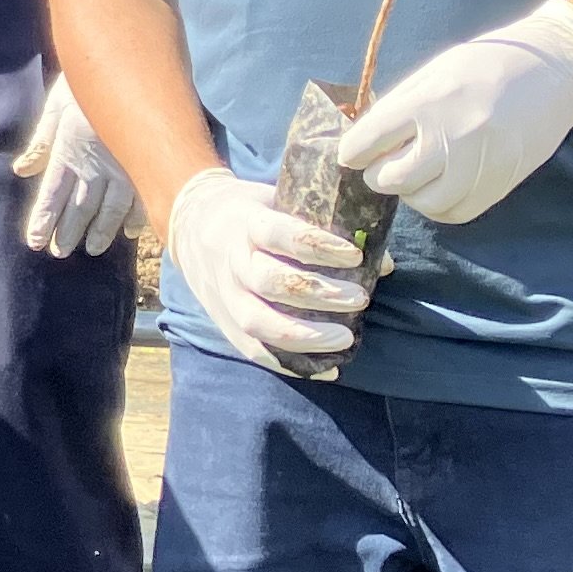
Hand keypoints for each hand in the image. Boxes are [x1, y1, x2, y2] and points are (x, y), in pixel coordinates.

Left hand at [14, 77, 134, 257]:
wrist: (127, 66)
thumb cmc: (85, 84)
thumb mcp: (56, 109)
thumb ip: (41, 142)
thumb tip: (21, 170)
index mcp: (69, 152)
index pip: (52, 195)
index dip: (43, 219)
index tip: (36, 242)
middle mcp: (94, 166)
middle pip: (79, 208)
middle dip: (68, 231)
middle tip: (61, 252)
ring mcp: (122, 167)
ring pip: (110, 209)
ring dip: (100, 230)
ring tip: (92, 249)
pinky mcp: (145, 163)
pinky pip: (141, 196)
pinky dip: (137, 216)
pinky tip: (132, 232)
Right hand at [159, 166, 370, 376]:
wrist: (191, 224)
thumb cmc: (251, 212)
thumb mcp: (279, 201)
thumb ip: (325, 226)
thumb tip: (381, 263)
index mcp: (245, 223)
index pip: (278, 234)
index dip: (318, 246)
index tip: (354, 256)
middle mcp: (231, 260)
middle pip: (270, 282)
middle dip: (319, 294)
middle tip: (360, 299)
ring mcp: (224, 294)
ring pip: (257, 321)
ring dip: (304, 335)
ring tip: (345, 338)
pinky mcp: (224, 321)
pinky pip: (252, 349)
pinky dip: (289, 363)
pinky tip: (326, 370)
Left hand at [337, 0, 572, 224]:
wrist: (555, 68)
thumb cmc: (487, 63)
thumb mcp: (435, 71)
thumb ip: (399, 106)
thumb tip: (363, 138)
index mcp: (428, 101)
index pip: (368, 141)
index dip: (353, 151)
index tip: (352, 154)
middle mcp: (452, 136)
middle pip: (393, 178)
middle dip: (378, 175)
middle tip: (382, 165)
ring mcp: (481, 164)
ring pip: (424, 202)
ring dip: (410, 193)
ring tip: (414, 174)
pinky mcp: (502, 183)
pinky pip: (456, 212)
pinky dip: (438, 206)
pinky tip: (439, 187)